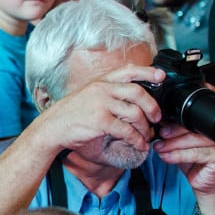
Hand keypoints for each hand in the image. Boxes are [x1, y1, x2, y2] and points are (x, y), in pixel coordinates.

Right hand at [37, 64, 165, 156]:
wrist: (52, 127)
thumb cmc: (71, 113)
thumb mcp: (89, 95)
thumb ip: (108, 92)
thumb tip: (133, 97)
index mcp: (100, 81)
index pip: (128, 70)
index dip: (147, 72)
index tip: (161, 76)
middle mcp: (101, 89)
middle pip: (138, 92)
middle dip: (152, 106)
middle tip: (156, 117)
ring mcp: (101, 104)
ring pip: (135, 113)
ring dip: (145, 127)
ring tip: (146, 135)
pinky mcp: (100, 121)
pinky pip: (126, 130)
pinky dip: (137, 139)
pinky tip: (138, 144)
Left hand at [154, 122, 214, 198]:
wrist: (203, 183)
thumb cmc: (192, 162)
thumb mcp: (179, 145)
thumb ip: (173, 135)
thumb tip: (159, 124)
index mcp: (208, 127)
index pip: (190, 120)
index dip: (173, 123)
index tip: (159, 125)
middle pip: (193, 128)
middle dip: (173, 132)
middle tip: (160, 135)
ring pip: (193, 140)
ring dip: (173, 144)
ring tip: (160, 148)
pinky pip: (196, 154)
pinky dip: (178, 155)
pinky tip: (167, 157)